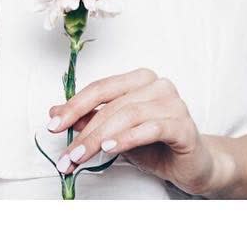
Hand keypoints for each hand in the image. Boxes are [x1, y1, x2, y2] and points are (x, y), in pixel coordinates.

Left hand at [46, 67, 216, 195]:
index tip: (52, 124)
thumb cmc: (156, 146)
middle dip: (84, 131)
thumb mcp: (115, 134)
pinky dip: (127, 138)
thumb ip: (89, 121)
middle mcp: (157, 85)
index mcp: (139, 80)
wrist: (194, 166)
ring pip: (128, 115)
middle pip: (112, 105)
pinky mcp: (184, 125)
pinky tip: (110, 148)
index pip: (100, 88)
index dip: (74, 106)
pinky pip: (151, 127)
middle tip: (67, 154)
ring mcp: (173, 103)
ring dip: (100, 138)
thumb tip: (55, 113)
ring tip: (81, 156)